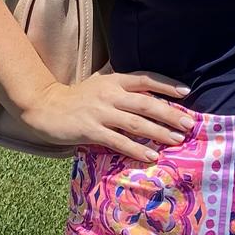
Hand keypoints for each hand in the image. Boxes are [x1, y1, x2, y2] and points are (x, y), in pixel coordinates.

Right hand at [16, 72, 194, 161]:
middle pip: (146, 103)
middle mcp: (110, 94)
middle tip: (188, 124)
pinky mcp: (91, 130)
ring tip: (177, 140)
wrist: (46, 107)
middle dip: (170, 113)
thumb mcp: (102, 85)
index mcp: (114, 80)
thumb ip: (123, 88)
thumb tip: (152, 96)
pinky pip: (119, 141)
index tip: (186, 92)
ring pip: (136, 123)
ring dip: (159, 132)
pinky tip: (151, 155)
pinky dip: (137, 149)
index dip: (166, 85)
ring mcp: (100, 113)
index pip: (145, 78)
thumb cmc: (79, 98)